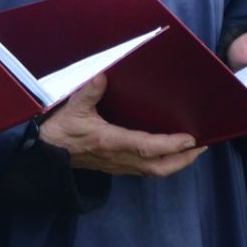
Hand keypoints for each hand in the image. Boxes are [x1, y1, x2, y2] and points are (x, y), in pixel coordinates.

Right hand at [39, 75, 203, 176]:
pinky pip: (144, 170)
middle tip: (201, 147)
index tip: (190, 139)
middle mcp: (118, 157)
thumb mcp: (72, 108)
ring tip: (191, 151)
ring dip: (175, 163)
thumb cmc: (59, 130)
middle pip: (158, 167)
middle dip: (183, 159)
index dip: (171, 145)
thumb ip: (89, 92)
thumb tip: (104, 76)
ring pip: (153, 171)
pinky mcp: (115, 167)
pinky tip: (166, 155)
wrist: (44, 152)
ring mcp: (117, 165)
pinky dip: (161, 164)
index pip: (147, 147)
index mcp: (110, 141)